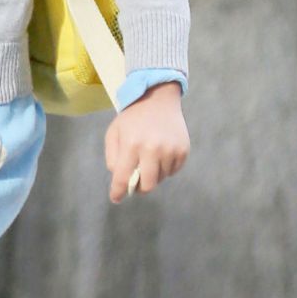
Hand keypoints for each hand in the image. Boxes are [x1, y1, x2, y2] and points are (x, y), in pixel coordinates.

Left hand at [105, 81, 188, 202]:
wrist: (157, 99)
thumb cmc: (132, 118)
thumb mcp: (114, 133)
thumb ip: (113, 157)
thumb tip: (120, 179)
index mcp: (132, 144)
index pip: (123, 177)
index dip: (118, 191)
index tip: (116, 198)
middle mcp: (153, 149)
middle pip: (148, 185)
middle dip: (139, 187)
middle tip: (135, 182)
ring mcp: (171, 150)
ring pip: (161, 178)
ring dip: (153, 174)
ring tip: (148, 158)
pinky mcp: (183, 151)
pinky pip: (173, 171)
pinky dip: (165, 168)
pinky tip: (160, 153)